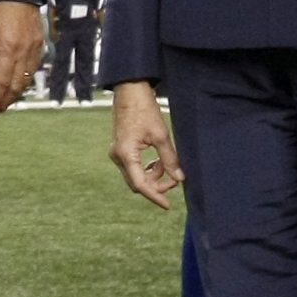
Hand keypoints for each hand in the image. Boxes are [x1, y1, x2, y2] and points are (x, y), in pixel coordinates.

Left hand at [0, 0, 44, 115]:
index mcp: (8, 48)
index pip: (1, 82)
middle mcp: (25, 51)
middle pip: (16, 85)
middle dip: (5, 101)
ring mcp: (35, 48)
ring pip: (26, 79)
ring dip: (15, 93)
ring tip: (4, 101)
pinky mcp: (40, 44)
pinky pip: (33, 68)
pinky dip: (24, 80)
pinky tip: (16, 84)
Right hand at [108, 80, 178, 208]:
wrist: (130, 91)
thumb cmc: (145, 109)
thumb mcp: (161, 135)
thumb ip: (170, 159)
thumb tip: (179, 179)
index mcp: (126, 154)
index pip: (141, 184)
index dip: (155, 196)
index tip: (168, 205)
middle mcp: (117, 156)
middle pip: (137, 183)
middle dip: (156, 185)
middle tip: (174, 180)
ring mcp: (116, 153)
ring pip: (135, 175)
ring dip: (152, 175)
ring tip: (166, 163)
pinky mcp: (119, 148)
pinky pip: (133, 167)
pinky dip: (146, 167)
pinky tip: (157, 159)